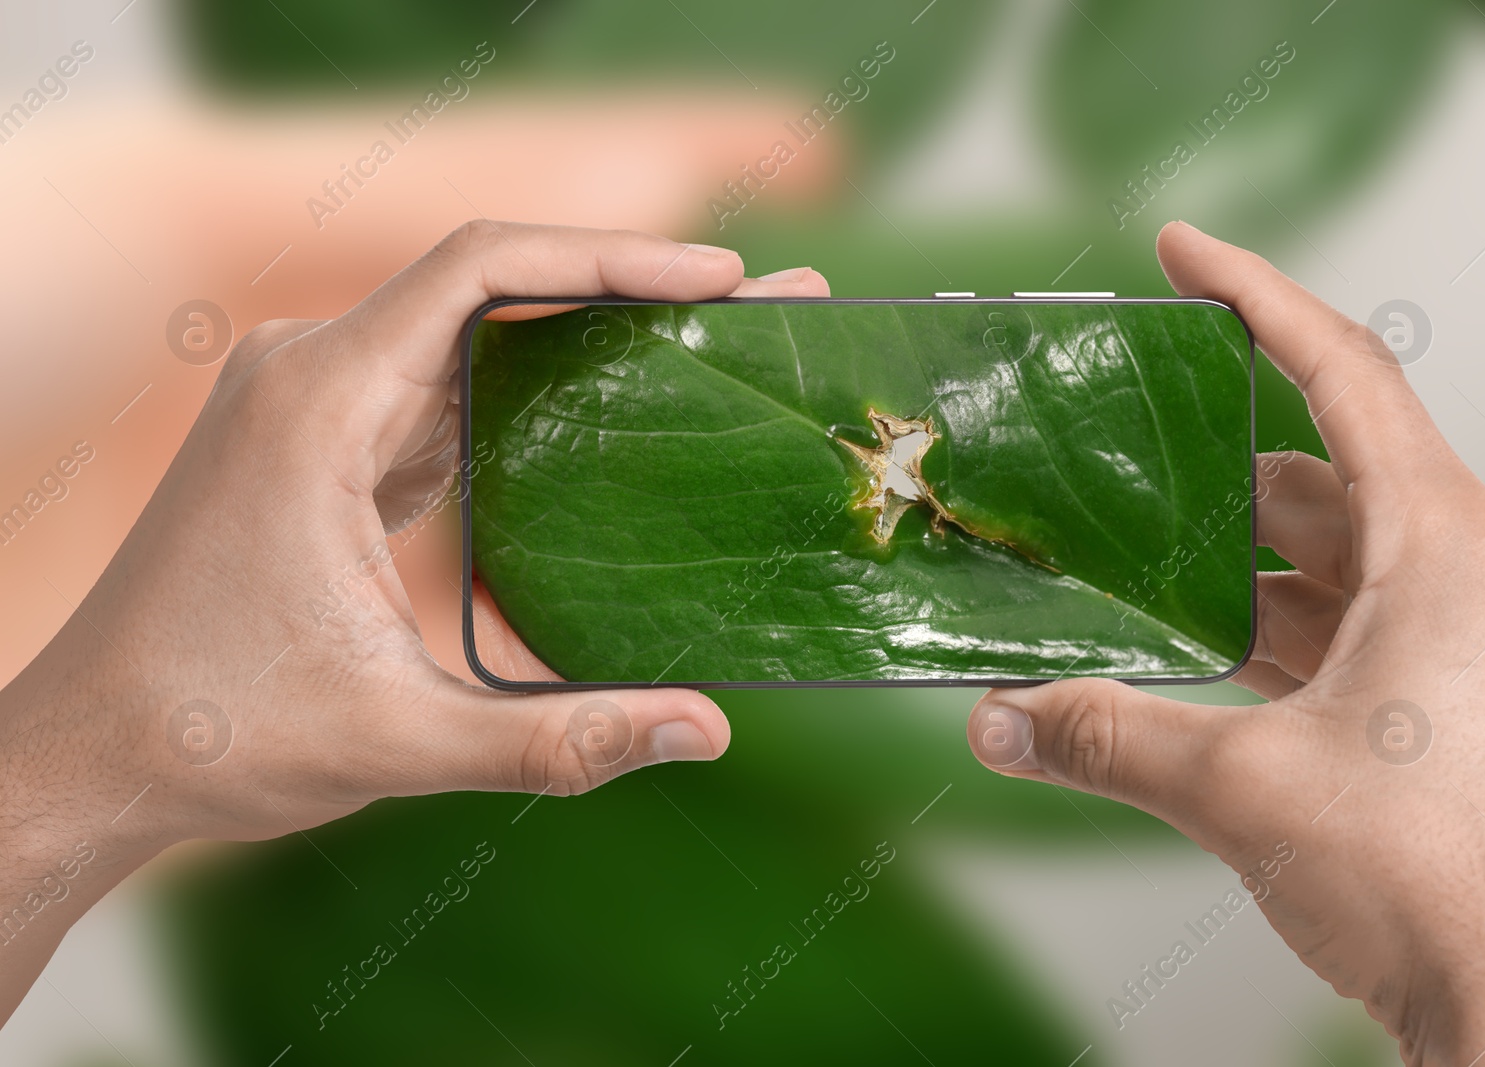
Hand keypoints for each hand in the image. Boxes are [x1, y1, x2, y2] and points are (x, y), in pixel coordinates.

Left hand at [0, 222, 828, 1019]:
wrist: (92, 752)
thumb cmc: (214, 734)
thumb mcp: (401, 740)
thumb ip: (558, 738)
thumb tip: (704, 731)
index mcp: (318, 405)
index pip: (482, 269)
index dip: (610, 258)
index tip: (714, 280)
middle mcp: (309, 374)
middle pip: (494, 289)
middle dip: (629, 293)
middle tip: (753, 311)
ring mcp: (310, 402)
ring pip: (469, 332)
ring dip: (583, 338)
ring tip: (704, 353)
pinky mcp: (320, 440)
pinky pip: (440, 384)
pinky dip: (528, 390)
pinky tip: (605, 419)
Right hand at [967, 221, 1484, 1062]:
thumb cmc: (1453, 881)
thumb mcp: (1244, 788)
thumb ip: (1105, 738)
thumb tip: (1005, 718)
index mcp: (1440, 550)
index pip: (1342, 374)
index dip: (1255, 297)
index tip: (1187, 253)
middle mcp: (1458, 578)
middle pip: (1320, 466)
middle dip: (1213, 457)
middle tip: (1125, 444)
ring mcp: (1454, 642)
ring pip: (1324, 555)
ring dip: (1232, 556)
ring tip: (1137, 558)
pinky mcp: (1437, 702)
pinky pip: (1335, 624)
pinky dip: (1260, 624)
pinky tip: (1189, 649)